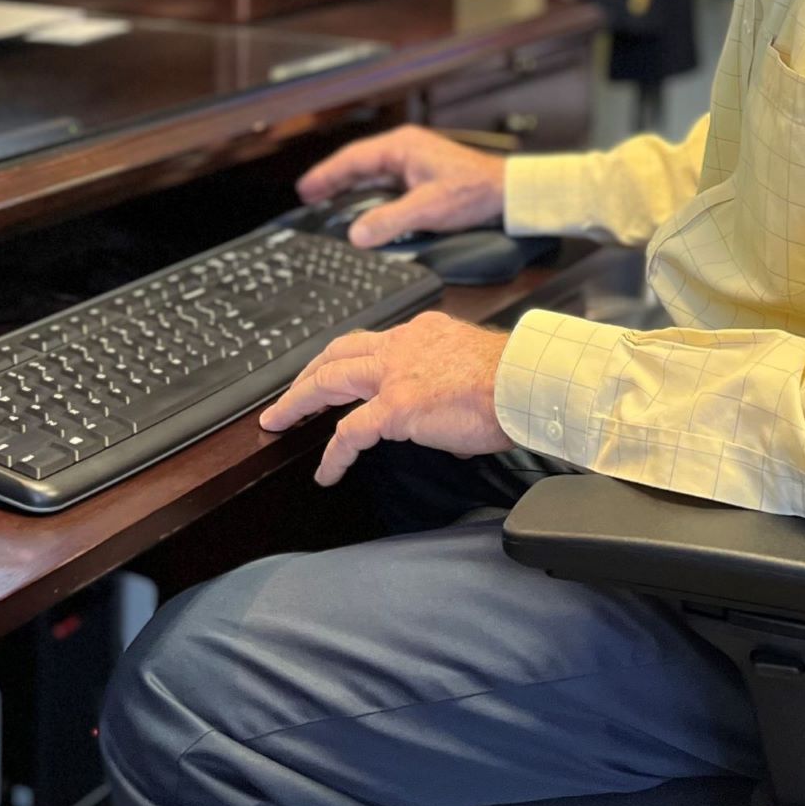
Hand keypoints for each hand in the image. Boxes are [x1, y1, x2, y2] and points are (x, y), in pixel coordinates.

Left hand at [257, 312, 514, 484]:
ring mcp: (394, 374)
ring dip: (297, 401)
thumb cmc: (514, 382)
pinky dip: (333, 454)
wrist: (527, 383)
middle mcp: (402, 345)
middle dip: (307, 373)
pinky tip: (326, 472)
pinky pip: (349, 433)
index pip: (372, 343)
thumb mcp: (471, 367)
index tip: (335, 372)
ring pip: (328, 381)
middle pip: (337, 353)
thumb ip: (446, 383)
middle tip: (289, 393)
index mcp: (421, 333)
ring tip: (277, 421)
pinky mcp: (395, 406)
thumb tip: (445, 417)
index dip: (346, 359)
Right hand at [296, 125, 504, 248]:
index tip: (306, 189)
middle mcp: (404, 148)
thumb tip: (357, 234)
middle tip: (308, 194)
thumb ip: (390, 221)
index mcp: (402, 147)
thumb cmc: (475, 191)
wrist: (507, 192)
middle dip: (332, 178)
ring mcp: (413, 160)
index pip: (353, 159)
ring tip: (326, 198)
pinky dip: (368, 190)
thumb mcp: (428, 208)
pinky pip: (386, 180)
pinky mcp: (421, 173)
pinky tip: (361, 202)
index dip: (327, 174)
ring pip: (371, 171)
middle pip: (358, 162)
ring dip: (349, 184)